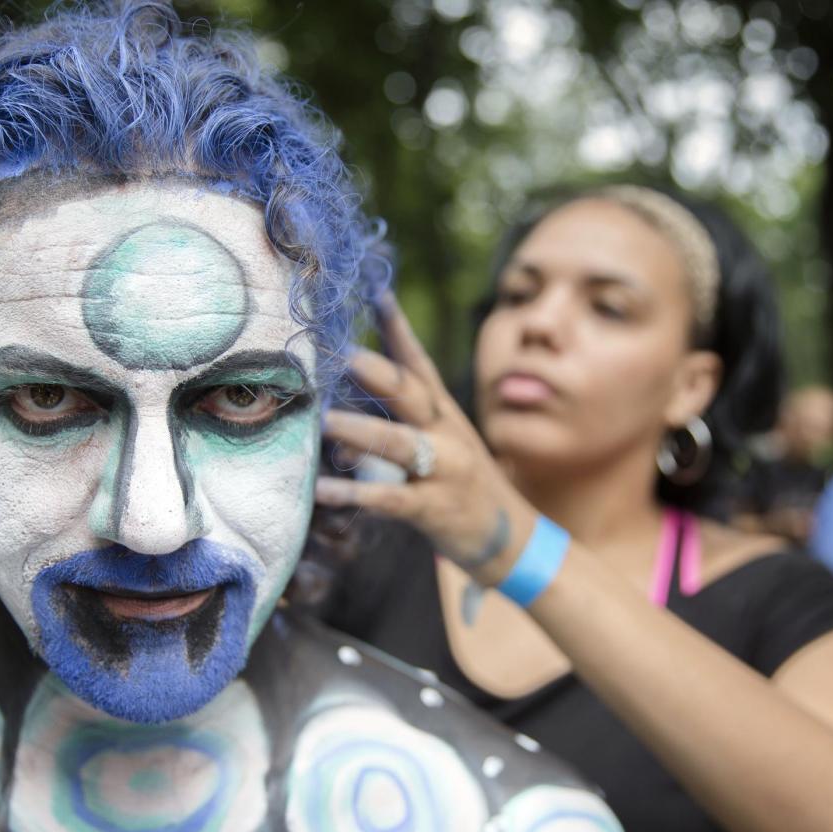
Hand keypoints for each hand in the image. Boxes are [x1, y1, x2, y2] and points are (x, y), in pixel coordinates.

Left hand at [313, 295, 536, 586]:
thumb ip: (397, 418)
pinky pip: (390, 498)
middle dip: (378, 372)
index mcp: (444, 412)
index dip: (399, 329)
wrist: (509, 536)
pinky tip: (322, 490)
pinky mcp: (434, 509)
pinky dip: (355, 493)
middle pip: (411, 395)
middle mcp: (446, 434)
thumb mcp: (441, 440)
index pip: (420, 363)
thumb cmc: (460, 482)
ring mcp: (442, 471)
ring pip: (400, 444)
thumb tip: (340, 399)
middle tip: (341, 353)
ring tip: (323, 421)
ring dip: (360, 431)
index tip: (377, 293)